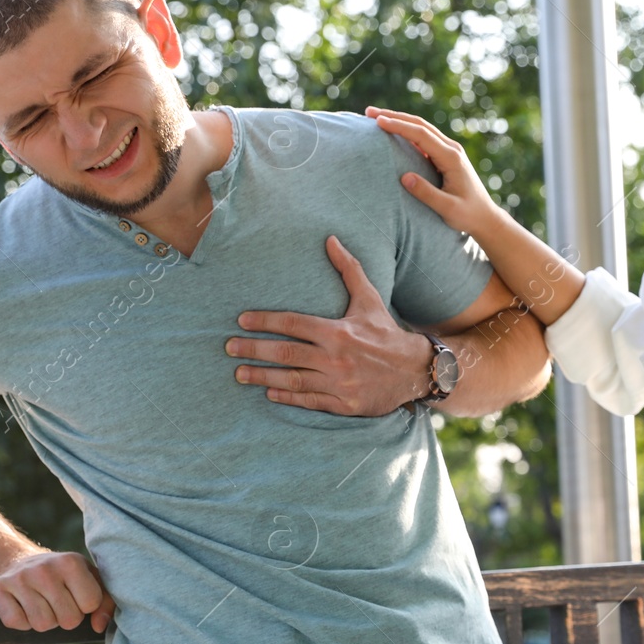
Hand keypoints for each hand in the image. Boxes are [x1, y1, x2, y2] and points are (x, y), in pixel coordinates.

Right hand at [0, 550, 114, 633]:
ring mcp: (18, 579)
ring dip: (43, 621)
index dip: (85, 607)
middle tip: (56, 603)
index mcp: (71, 562)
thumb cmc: (60, 576)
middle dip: (65, 618)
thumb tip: (99, 626)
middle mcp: (44, 568)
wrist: (14, 561)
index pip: (91, 604)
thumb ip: (105, 601)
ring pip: (42, 624)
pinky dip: (21, 622)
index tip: (76, 597)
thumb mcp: (87, 578)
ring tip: (40, 603)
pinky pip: (17, 623)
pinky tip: (22, 606)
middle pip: (68, 620)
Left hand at [227, 235, 433, 415]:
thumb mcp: (369, 298)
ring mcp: (339, 383)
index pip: (293, 323)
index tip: (241, 321)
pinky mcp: (344, 404)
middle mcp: (336, 358)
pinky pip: (309, 400)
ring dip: (262, 376)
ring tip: (239, 373)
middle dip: (253, 349)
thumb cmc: (385, 332)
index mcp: (338, 331)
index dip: (264, 321)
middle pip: (285, 352)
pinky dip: (287, 396)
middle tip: (229, 347)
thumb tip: (330, 239)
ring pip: (292, 379)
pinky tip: (269, 392)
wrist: (415, 370)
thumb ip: (348, 269)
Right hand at [365, 106, 501, 237]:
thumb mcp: (448, 208)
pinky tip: (393, 131)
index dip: (399, 126)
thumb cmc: (468, 215)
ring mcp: (449, 151)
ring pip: (422, 128)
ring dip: (399, 120)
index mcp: (451, 158)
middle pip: (420, 125)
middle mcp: (451, 149)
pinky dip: (407, 131)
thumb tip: (404, 177)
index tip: (378, 122)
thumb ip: (427, 194)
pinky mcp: (446, 156)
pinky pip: (424, 138)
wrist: (485, 217)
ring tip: (376, 117)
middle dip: (394, 116)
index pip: (421, 135)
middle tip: (369, 112)